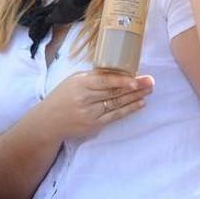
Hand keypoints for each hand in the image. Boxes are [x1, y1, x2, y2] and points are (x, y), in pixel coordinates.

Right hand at [38, 70, 153, 139]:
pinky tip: (139, 104)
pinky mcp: (94, 125)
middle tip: (151, 82)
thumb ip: (93, 77)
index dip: (122, 81)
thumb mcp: (74, 81)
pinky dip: (128, 110)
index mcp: (80, 83)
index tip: (137, 79)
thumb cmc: (62, 97)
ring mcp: (90, 114)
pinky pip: (114, 116)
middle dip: (135, 87)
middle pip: (114, 92)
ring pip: (117, 104)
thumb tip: (118, 72)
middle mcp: (85, 99)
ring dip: (135, 98)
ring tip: (148, 91)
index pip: (104, 81)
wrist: (48, 121)